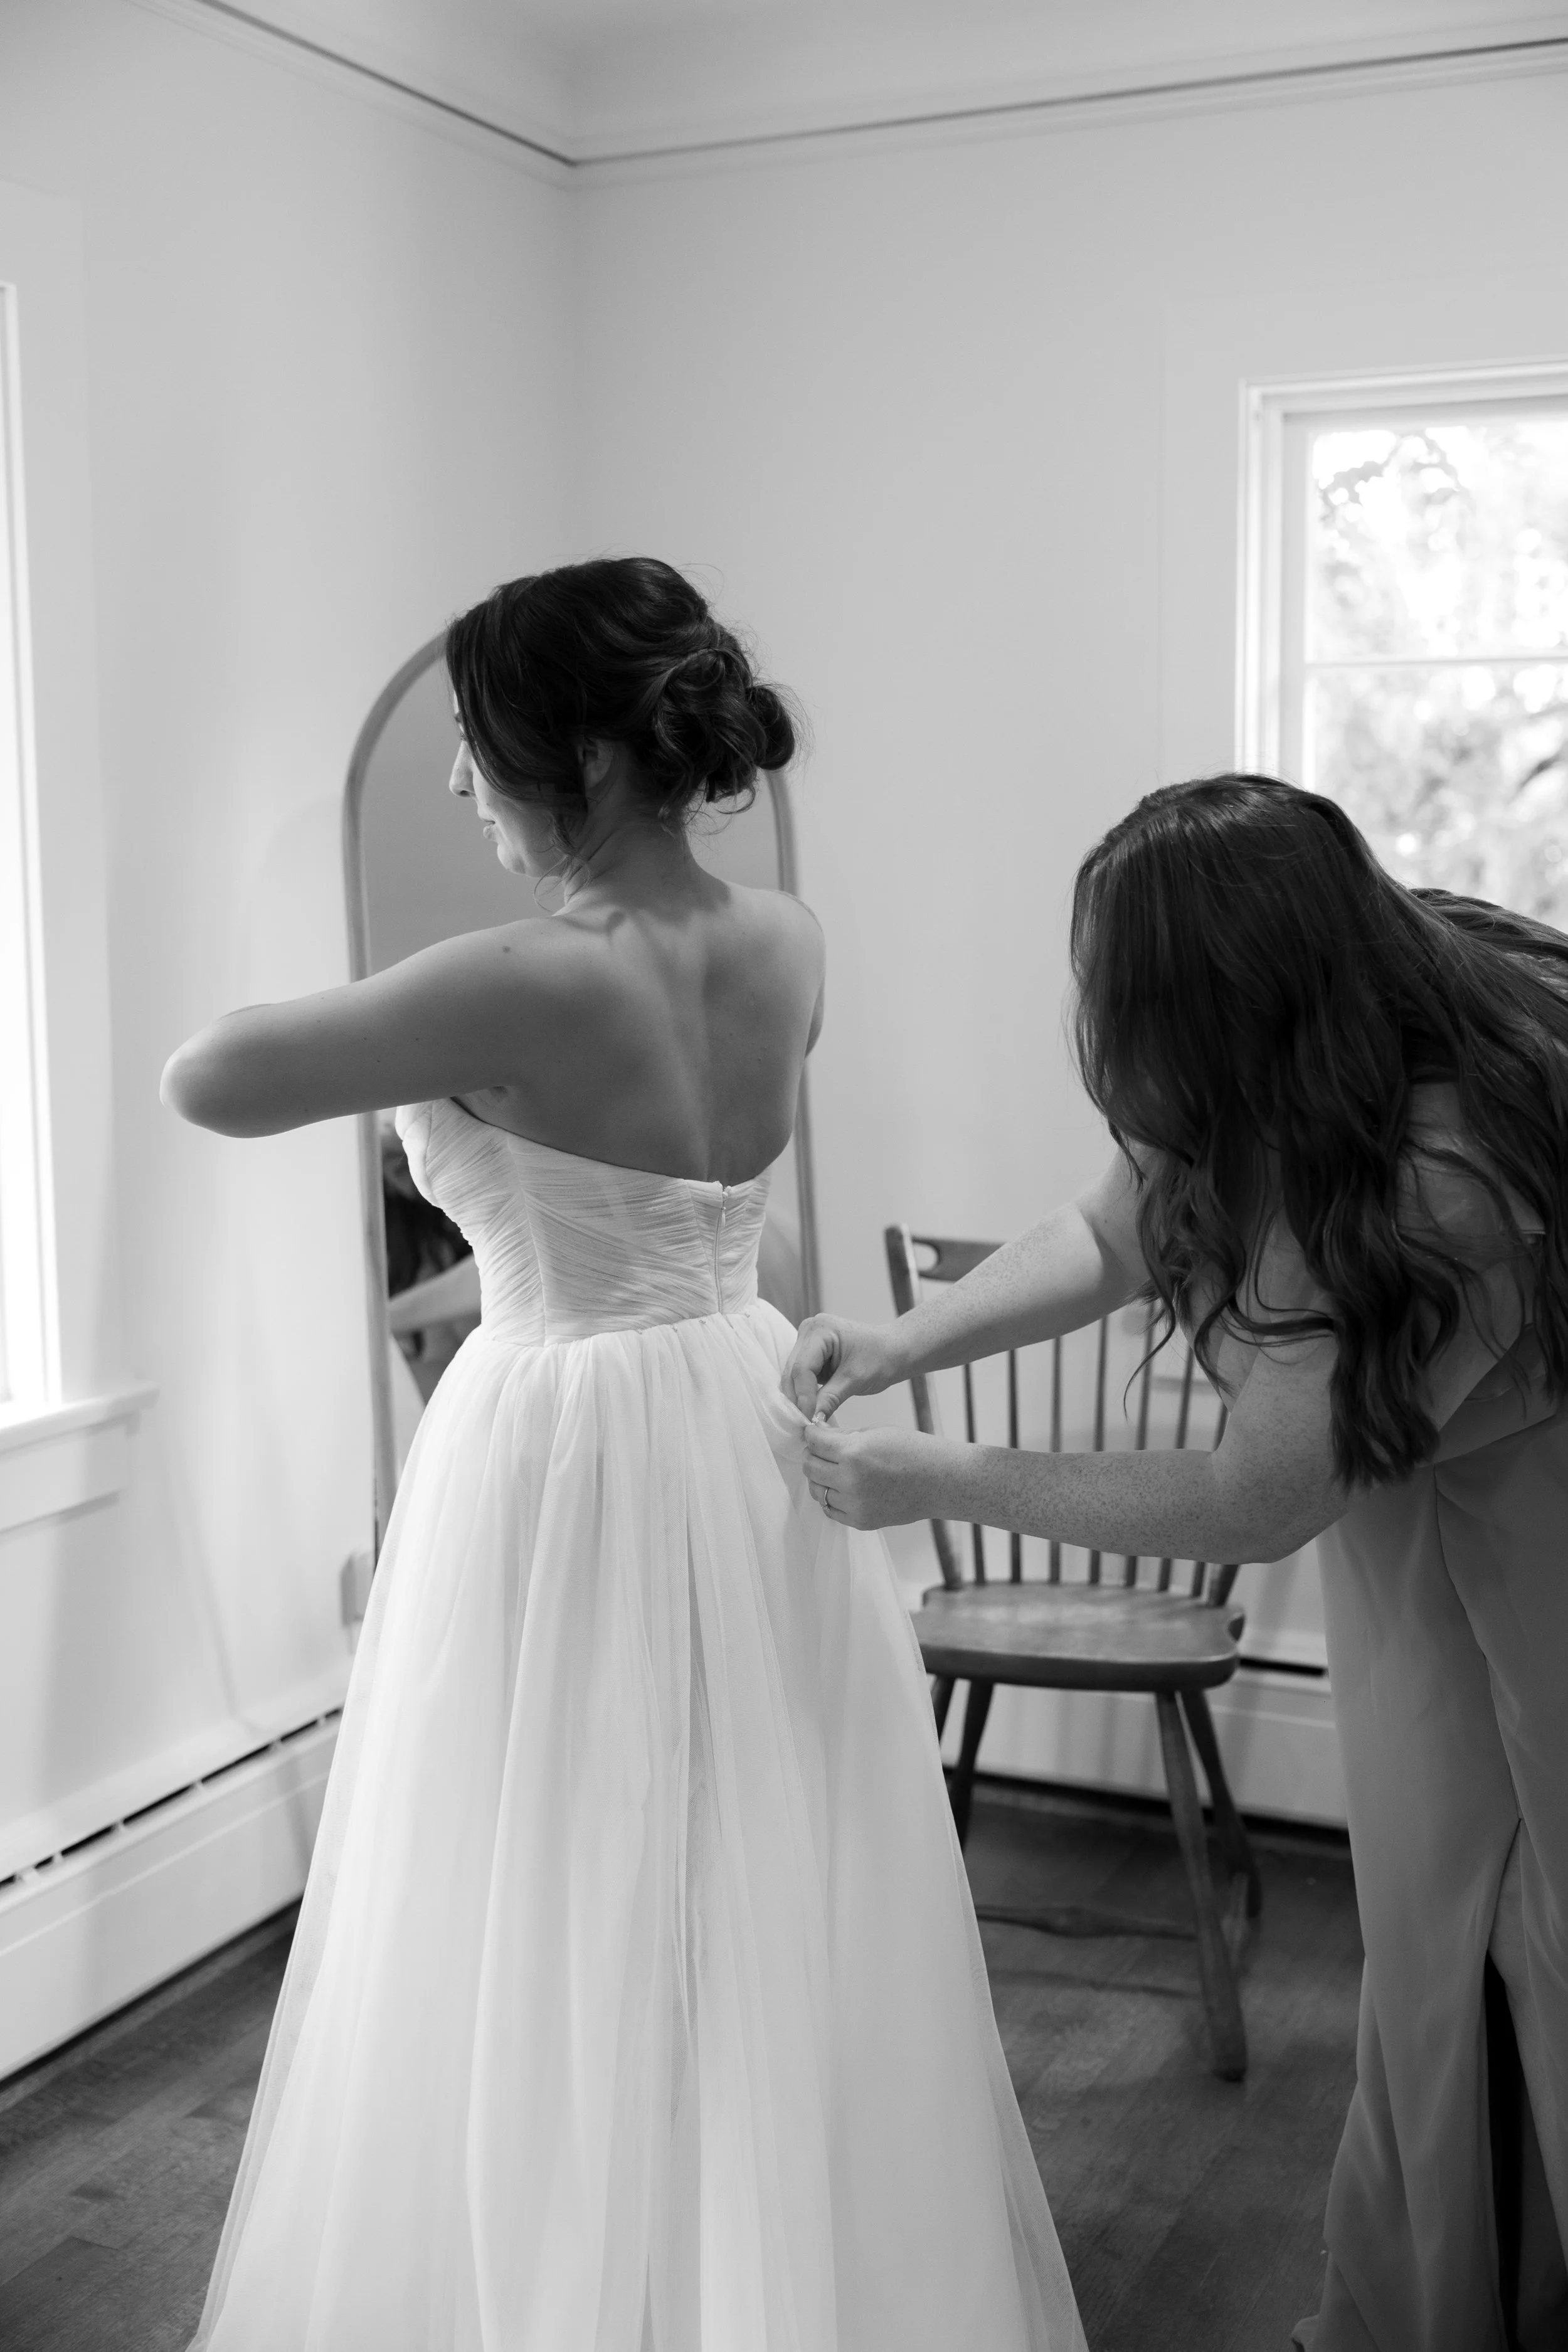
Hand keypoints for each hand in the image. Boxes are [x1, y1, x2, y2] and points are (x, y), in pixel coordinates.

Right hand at [781, 1314, 901, 1420]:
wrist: (893, 1351)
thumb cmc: (881, 1358)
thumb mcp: (856, 1380)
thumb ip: (830, 1399)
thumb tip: (812, 1421)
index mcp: (821, 1329)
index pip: (802, 1368)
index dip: (803, 1396)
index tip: (808, 1420)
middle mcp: (810, 1330)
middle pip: (793, 1370)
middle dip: (798, 1398)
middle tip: (803, 1424)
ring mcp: (808, 1340)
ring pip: (793, 1375)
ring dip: (798, 1397)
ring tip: (806, 1419)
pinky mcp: (811, 1353)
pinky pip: (801, 1375)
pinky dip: (804, 1392)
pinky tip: (809, 1409)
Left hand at [801, 1421, 943, 1529]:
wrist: (940, 1481)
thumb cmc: (913, 1451)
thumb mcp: (876, 1432)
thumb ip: (844, 1436)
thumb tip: (819, 1436)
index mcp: (853, 1453)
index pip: (814, 1442)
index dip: (811, 1434)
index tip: (813, 1432)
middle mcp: (850, 1481)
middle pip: (810, 1467)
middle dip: (812, 1455)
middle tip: (821, 1450)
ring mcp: (855, 1505)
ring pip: (817, 1491)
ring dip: (821, 1478)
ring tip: (834, 1469)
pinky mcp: (861, 1521)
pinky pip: (831, 1509)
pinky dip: (832, 1497)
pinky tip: (844, 1487)